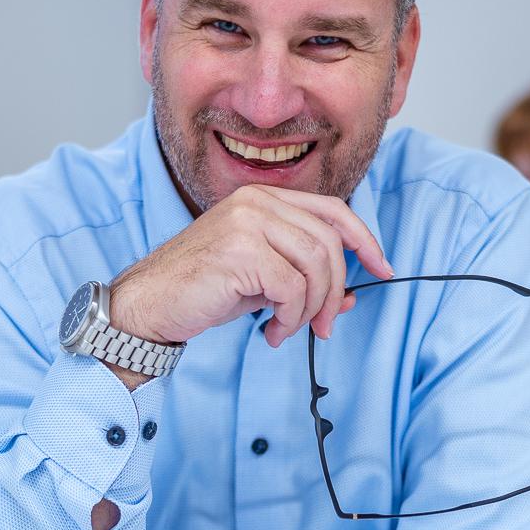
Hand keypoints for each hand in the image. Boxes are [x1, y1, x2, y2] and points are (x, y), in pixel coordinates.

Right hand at [108, 185, 393, 352]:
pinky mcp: (241, 252)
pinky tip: (271, 331)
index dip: (364, 240)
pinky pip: (293, 288)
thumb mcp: (261, 280)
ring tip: (290, 330)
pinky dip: (291, 317)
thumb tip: (349, 298)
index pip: (333, 210)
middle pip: (329, 243)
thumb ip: (302, 278)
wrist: (148, 305)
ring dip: (312, 309)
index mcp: (263, 198)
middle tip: (323, 326)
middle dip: (335, 292)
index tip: (381, 270)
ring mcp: (247, 223)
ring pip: (316, 266)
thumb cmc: (201, 290)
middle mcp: (257, 202)